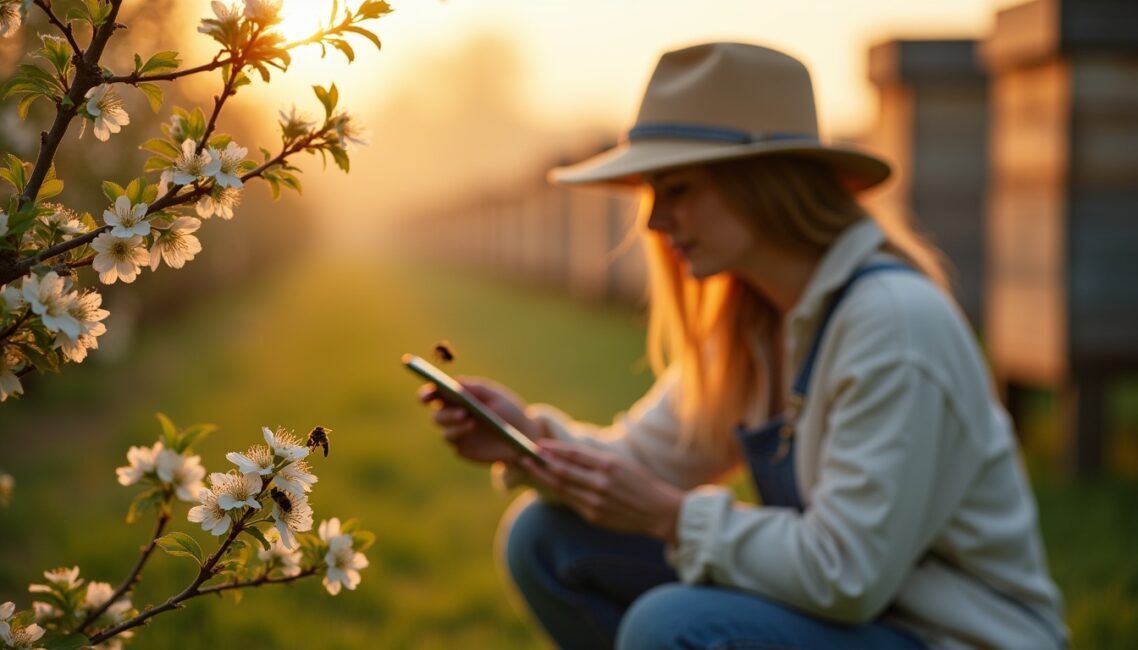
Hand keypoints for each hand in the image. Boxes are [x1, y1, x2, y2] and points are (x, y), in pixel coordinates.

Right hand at [417, 377, 542, 463]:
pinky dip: (460, 436)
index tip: (427, 395)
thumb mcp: (496, 395)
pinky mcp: (463, 449)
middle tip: (463, 412)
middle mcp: (453, 417)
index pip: (434, 396)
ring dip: (454, 426)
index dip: (426, 395)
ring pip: (444, 431)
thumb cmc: (509, 410)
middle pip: (436, 416)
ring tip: (471, 421)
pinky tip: (472, 428)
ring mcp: (458, 434)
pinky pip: (454, 444)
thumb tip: (454, 382)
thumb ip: (475, 388)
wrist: (525, 436)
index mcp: (457, 399)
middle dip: (446, 413)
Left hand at [520, 440, 683, 542]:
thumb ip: (596, 461)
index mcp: (609, 465)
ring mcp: (596, 501)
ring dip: (543, 476)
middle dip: (541, 462)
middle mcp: (601, 482)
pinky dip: (558, 491)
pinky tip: (549, 484)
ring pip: (562, 487)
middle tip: (525, 455)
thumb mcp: (622, 464)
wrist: (659, 511)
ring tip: (530, 467)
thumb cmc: (641, 484)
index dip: (554, 449)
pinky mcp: (594, 515)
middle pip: (563, 471)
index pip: (574, 454)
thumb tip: (568, 455)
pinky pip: (571, 501)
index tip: (539, 445)